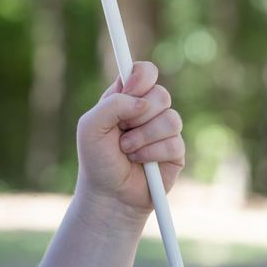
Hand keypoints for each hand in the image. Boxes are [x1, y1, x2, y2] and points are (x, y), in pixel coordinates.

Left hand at [75, 62, 184, 214]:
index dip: (141, 77)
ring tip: (128, 151)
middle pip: (161, 94)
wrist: (109, 194)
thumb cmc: (97, 159)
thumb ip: (111, 105)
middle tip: (122, 131)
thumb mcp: (90, 127)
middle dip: (139, 116)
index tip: (129, 90)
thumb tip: (143, 102)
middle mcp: (148, 110)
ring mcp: (164, 130)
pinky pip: (174, 143)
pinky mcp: (175, 150)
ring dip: (144, 138)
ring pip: (170, 119)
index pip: (144, 72)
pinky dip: (152, 153)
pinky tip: (141, 162)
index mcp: (127, 98)